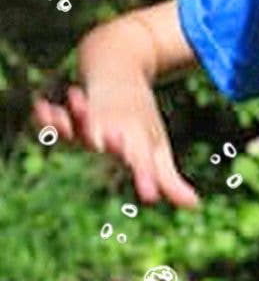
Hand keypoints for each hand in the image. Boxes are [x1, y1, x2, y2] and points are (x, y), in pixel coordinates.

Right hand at [30, 79, 197, 207]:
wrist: (120, 73)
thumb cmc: (139, 121)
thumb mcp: (156, 148)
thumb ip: (168, 179)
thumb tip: (195, 206)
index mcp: (140, 144)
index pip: (144, 165)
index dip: (147, 179)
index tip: (149, 196)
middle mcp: (116, 131)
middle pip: (113, 140)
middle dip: (113, 143)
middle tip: (113, 142)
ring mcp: (95, 121)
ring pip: (86, 122)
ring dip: (81, 116)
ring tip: (76, 101)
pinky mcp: (74, 114)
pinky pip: (61, 116)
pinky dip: (51, 114)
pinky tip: (41, 108)